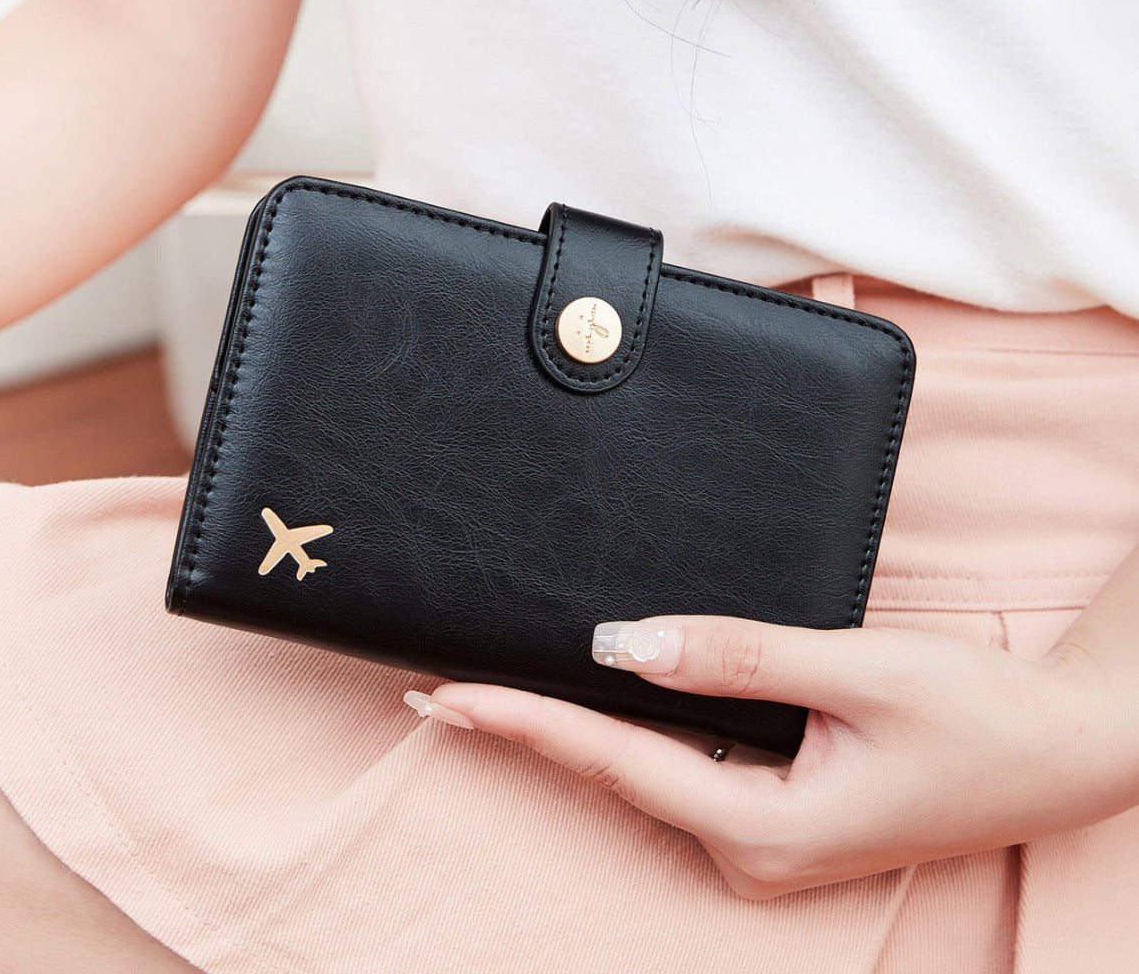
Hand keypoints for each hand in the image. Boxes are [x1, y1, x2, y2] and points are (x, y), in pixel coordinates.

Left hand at [418, 615, 1138, 897]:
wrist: (1062, 751)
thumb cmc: (975, 713)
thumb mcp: (854, 672)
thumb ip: (735, 657)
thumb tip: (622, 642)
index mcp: (764, 831)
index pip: (614, 762)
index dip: (521, 722)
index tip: (443, 696)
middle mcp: (751, 852)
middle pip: (614, 776)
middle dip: (525, 730)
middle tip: (434, 689)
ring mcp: (765, 843)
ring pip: (646, 775)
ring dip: (571, 731)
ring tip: (488, 693)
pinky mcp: (780, 818)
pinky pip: (685, 770)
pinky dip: (630, 734)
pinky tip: (594, 701)